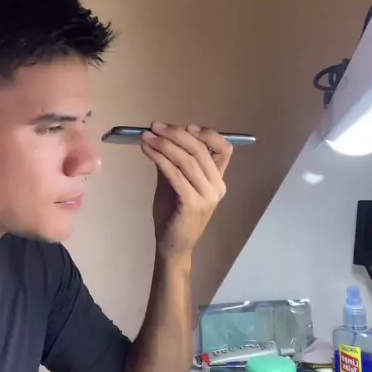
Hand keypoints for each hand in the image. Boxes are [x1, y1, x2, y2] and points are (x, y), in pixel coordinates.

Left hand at [140, 122, 232, 260]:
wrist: (173, 246)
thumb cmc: (174, 215)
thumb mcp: (175, 183)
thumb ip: (173, 162)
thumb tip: (160, 137)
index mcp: (217, 180)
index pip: (224, 149)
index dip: (207, 134)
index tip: (186, 126)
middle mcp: (217, 186)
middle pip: (201, 150)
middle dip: (176, 134)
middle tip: (155, 127)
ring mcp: (207, 196)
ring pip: (187, 160)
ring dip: (164, 145)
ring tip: (147, 137)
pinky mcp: (193, 203)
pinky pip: (176, 174)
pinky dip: (160, 159)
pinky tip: (148, 151)